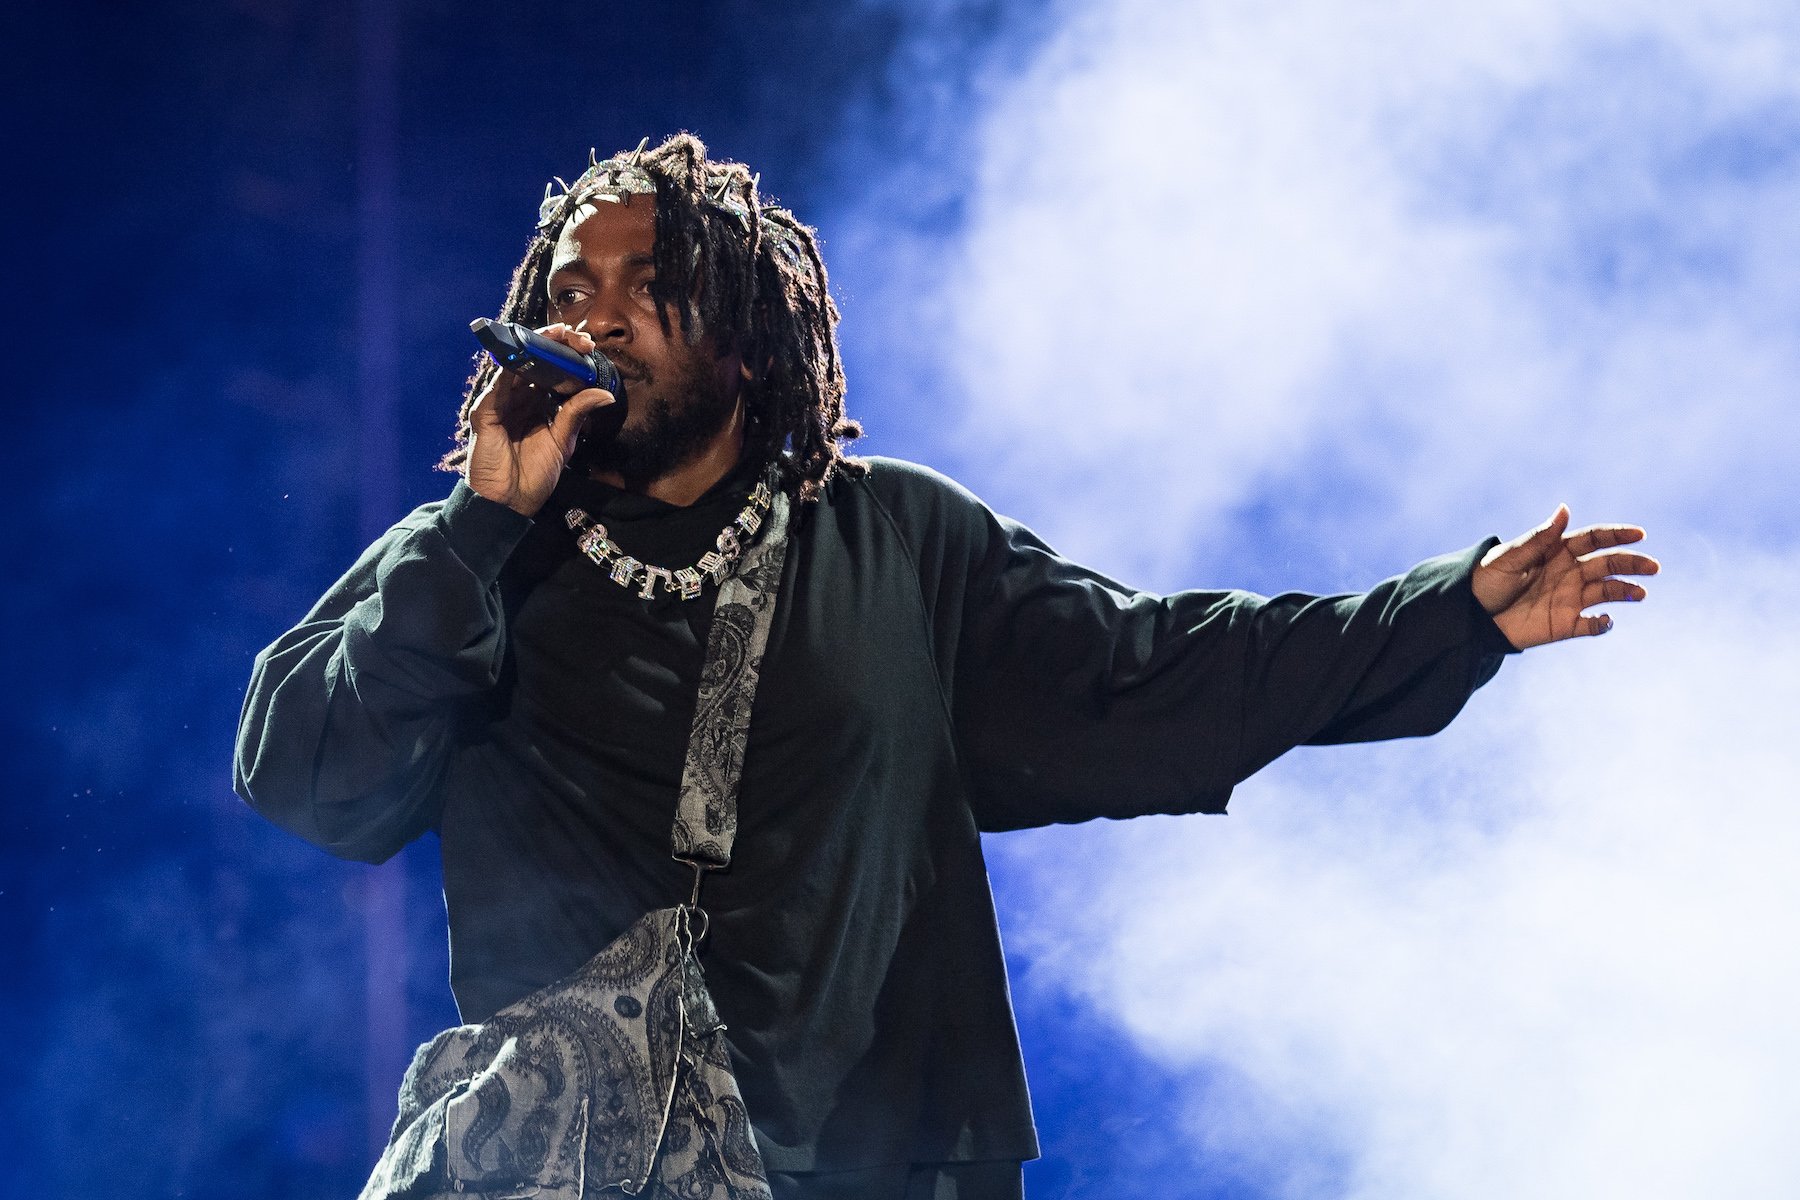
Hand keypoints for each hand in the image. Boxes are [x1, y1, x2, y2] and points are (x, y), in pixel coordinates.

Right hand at [465, 323, 615, 517]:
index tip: (589, 346)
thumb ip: (577, 413)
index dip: (568, 354)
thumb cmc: (534, 475)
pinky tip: (529, 356)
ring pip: (516, 365)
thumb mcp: (563, 441)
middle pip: (534, 360)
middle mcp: (518, 397)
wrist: (510, 502)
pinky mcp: (484, 412)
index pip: (552, 369)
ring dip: (537, 349)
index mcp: (537, 402)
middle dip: (556, 344)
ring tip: (560, 338)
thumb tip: (605, 393)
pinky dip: (512, 368)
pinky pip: (498, 385)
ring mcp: (500, 402)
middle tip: (580, 339)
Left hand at [1471, 505, 1658, 649]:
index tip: (1639, 533)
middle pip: (1608, 564)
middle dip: (1632, 563)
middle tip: (1654, 567)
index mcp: (1557, 551)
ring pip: (1608, 592)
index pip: (1594, 539)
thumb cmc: (1486, 580)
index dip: (1617, 535)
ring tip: (1640, 593)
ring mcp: (1570, 598)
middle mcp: (1569, 572)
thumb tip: (1564, 509)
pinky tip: (1607, 621)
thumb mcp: (1509, 558)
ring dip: (1626, 591)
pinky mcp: (1565, 624)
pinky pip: (1592, 626)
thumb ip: (1538, 539)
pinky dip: (1603, 625)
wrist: (1471, 615)